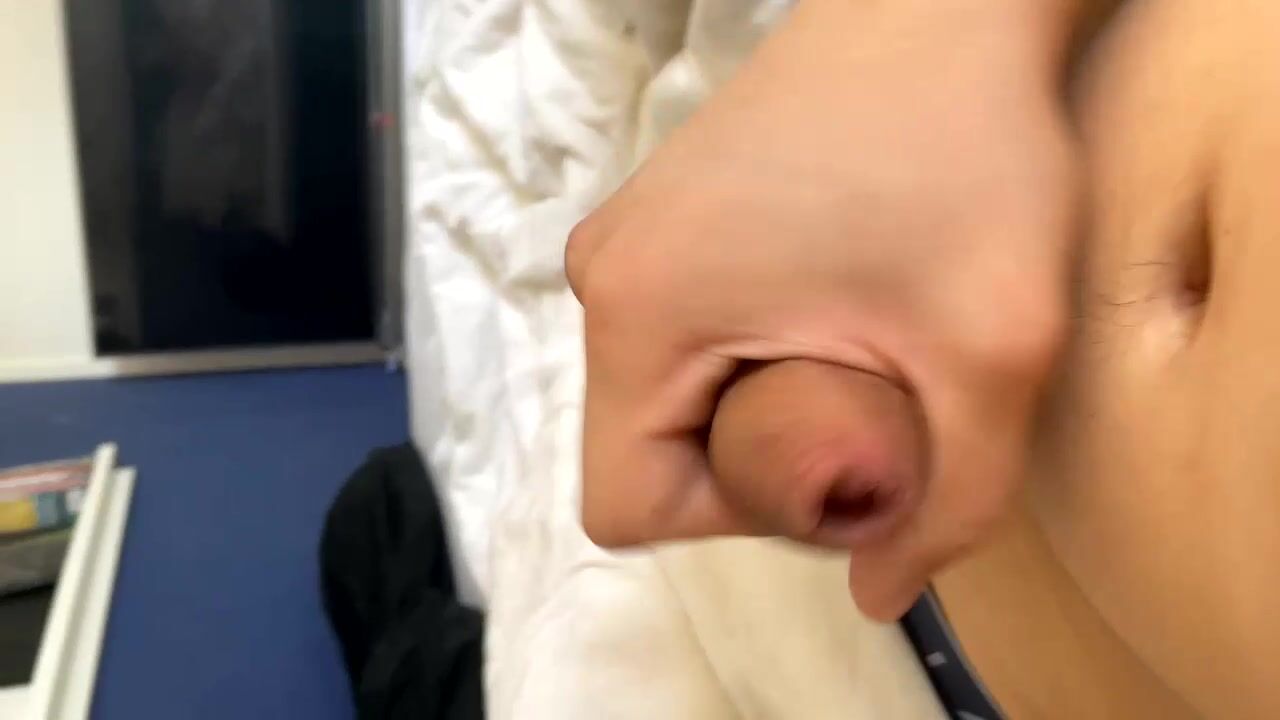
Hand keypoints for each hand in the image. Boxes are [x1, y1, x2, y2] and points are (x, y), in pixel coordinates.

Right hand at [566, 0, 1078, 619]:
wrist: (940, 4)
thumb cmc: (964, 145)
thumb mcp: (992, 350)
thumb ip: (952, 505)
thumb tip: (880, 593)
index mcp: (641, 312)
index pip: (626, 504)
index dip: (734, 520)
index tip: (834, 453)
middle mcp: (605, 275)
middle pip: (648, 451)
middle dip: (756, 458)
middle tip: (867, 391)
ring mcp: (629, 239)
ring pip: (666, 395)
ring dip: (758, 401)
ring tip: (857, 332)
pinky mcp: (664, 220)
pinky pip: (683, 335)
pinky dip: (751, 349)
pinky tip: (834, 295)